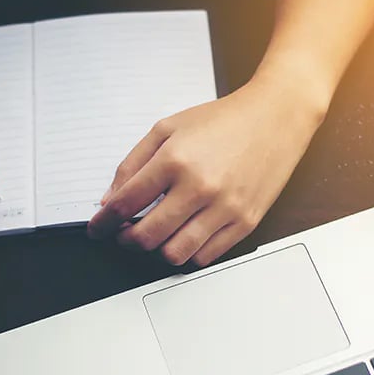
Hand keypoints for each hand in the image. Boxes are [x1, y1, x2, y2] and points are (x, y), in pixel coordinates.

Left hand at [87, 77, 323, 265]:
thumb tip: (110, 201)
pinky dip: (188, 253)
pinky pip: (206, 256)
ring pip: (175, 254)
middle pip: (146, 237)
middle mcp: (199, 187)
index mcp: (175, 160)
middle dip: (126, 241)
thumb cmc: (223, 120)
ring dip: (157, 250)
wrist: (276, 117)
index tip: (97, 230)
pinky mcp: (245, 222)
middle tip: (125, 234)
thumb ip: (133, 164)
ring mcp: (224, 208)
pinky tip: (184, 236)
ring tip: (157, 236)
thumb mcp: (168, 128)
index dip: (103, 224)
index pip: (125, 205)